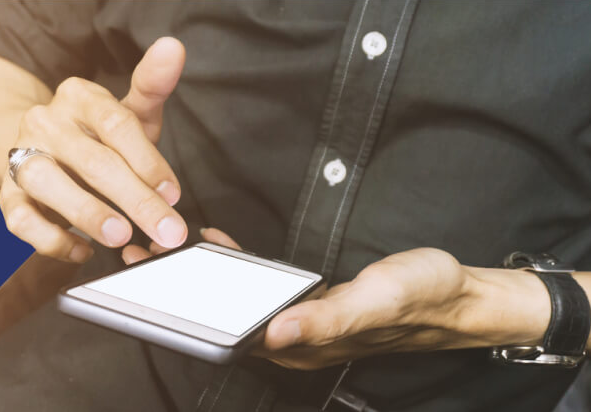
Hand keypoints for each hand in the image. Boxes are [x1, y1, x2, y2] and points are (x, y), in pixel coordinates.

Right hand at [0, 37, 187, 262]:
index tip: (172, 192)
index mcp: (77, 96)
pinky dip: (51, 239)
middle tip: (166, 229)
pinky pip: (21, 220)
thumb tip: (173, 48)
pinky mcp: (6, 194)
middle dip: (135, 200)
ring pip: (46, 183)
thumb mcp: (128, 111)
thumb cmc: (97, 136)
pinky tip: (83, 250)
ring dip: (86, 212)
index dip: (147, 161)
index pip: (115, 124)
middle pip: (92, 161)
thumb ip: (152, 85)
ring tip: (119, 235)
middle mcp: (44, 123)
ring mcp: (20, 157)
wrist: (39, 147)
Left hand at [123, 231, 552, 369]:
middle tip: (137, 257)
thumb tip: (273, 333)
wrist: (454, 294)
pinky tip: (214, 243)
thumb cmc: (421, 297)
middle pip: (223, 320)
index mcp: (304, 346)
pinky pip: (258, 286)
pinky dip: (231, 265)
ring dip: (200, 278)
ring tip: (161, 248)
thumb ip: (327, 319)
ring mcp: (300, 321)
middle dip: (178, 292)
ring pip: (236, 303)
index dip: (188, 318)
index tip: (147, 288)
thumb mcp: (378, 301)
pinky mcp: (308, 301)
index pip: (232, 339)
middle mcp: (294, 340)